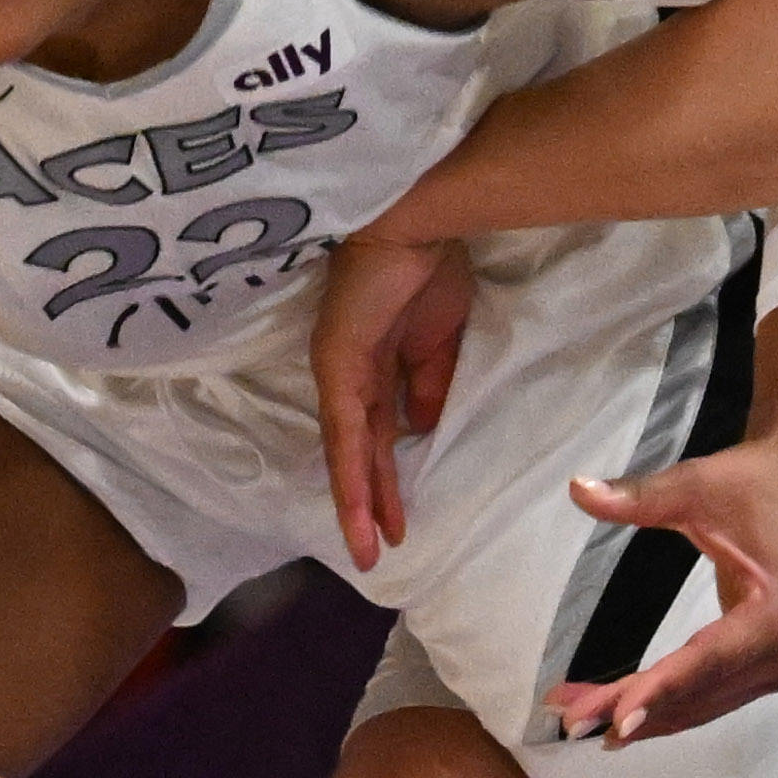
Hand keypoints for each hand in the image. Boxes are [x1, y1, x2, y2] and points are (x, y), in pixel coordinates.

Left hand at [310, 235, 475, 567]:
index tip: (400, 524)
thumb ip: (428, 386)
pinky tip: (357, 510)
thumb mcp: (441, 341)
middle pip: (359, 454)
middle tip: (375, 554)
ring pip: (346, 452)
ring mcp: (338, 373)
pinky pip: (343, 431)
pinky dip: (349, 474)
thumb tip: (420, 430)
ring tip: (366, 550)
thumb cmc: (432, 267)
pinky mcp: (336, 366)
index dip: (387, 481)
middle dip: (369, 504)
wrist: (420, 222)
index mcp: (376, 369)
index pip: (378, 437)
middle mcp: (350, 377)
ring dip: (356, 503)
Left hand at [544, 430, 777, 745]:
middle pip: (699, 691)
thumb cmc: (750, 485)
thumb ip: (638, 497)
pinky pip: (711, 694)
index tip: (611, 718)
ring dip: (644, 713)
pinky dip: (667, 702)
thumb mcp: (693, 486)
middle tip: (571, 719)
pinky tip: (622, 709)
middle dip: (634, 707)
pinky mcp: (769, 665)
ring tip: (580, 716)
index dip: (658, 690)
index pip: (707, 660)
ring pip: (702, 703)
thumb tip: (578, 489)